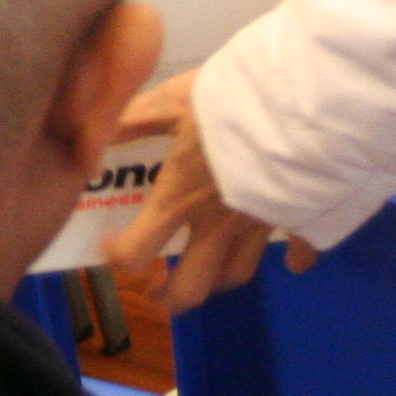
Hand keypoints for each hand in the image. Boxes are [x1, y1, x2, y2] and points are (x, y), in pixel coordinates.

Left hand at [104, 70, 315, 311]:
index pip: (137, 251)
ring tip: (207, 270)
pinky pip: (300, 252)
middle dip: (170, 296)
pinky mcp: (302, 217)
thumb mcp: (171, 99)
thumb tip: (88, 143)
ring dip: (218, 279)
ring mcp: (263, 225)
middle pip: (192, 286)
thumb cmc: (233, 100)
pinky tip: (288, 257)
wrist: (307, 102)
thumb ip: (130, 121)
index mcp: (180, 198)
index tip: (108, 248)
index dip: (116, 258)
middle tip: (159, 288)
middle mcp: (218, 224)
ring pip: (239, 273)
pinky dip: (292, 259)